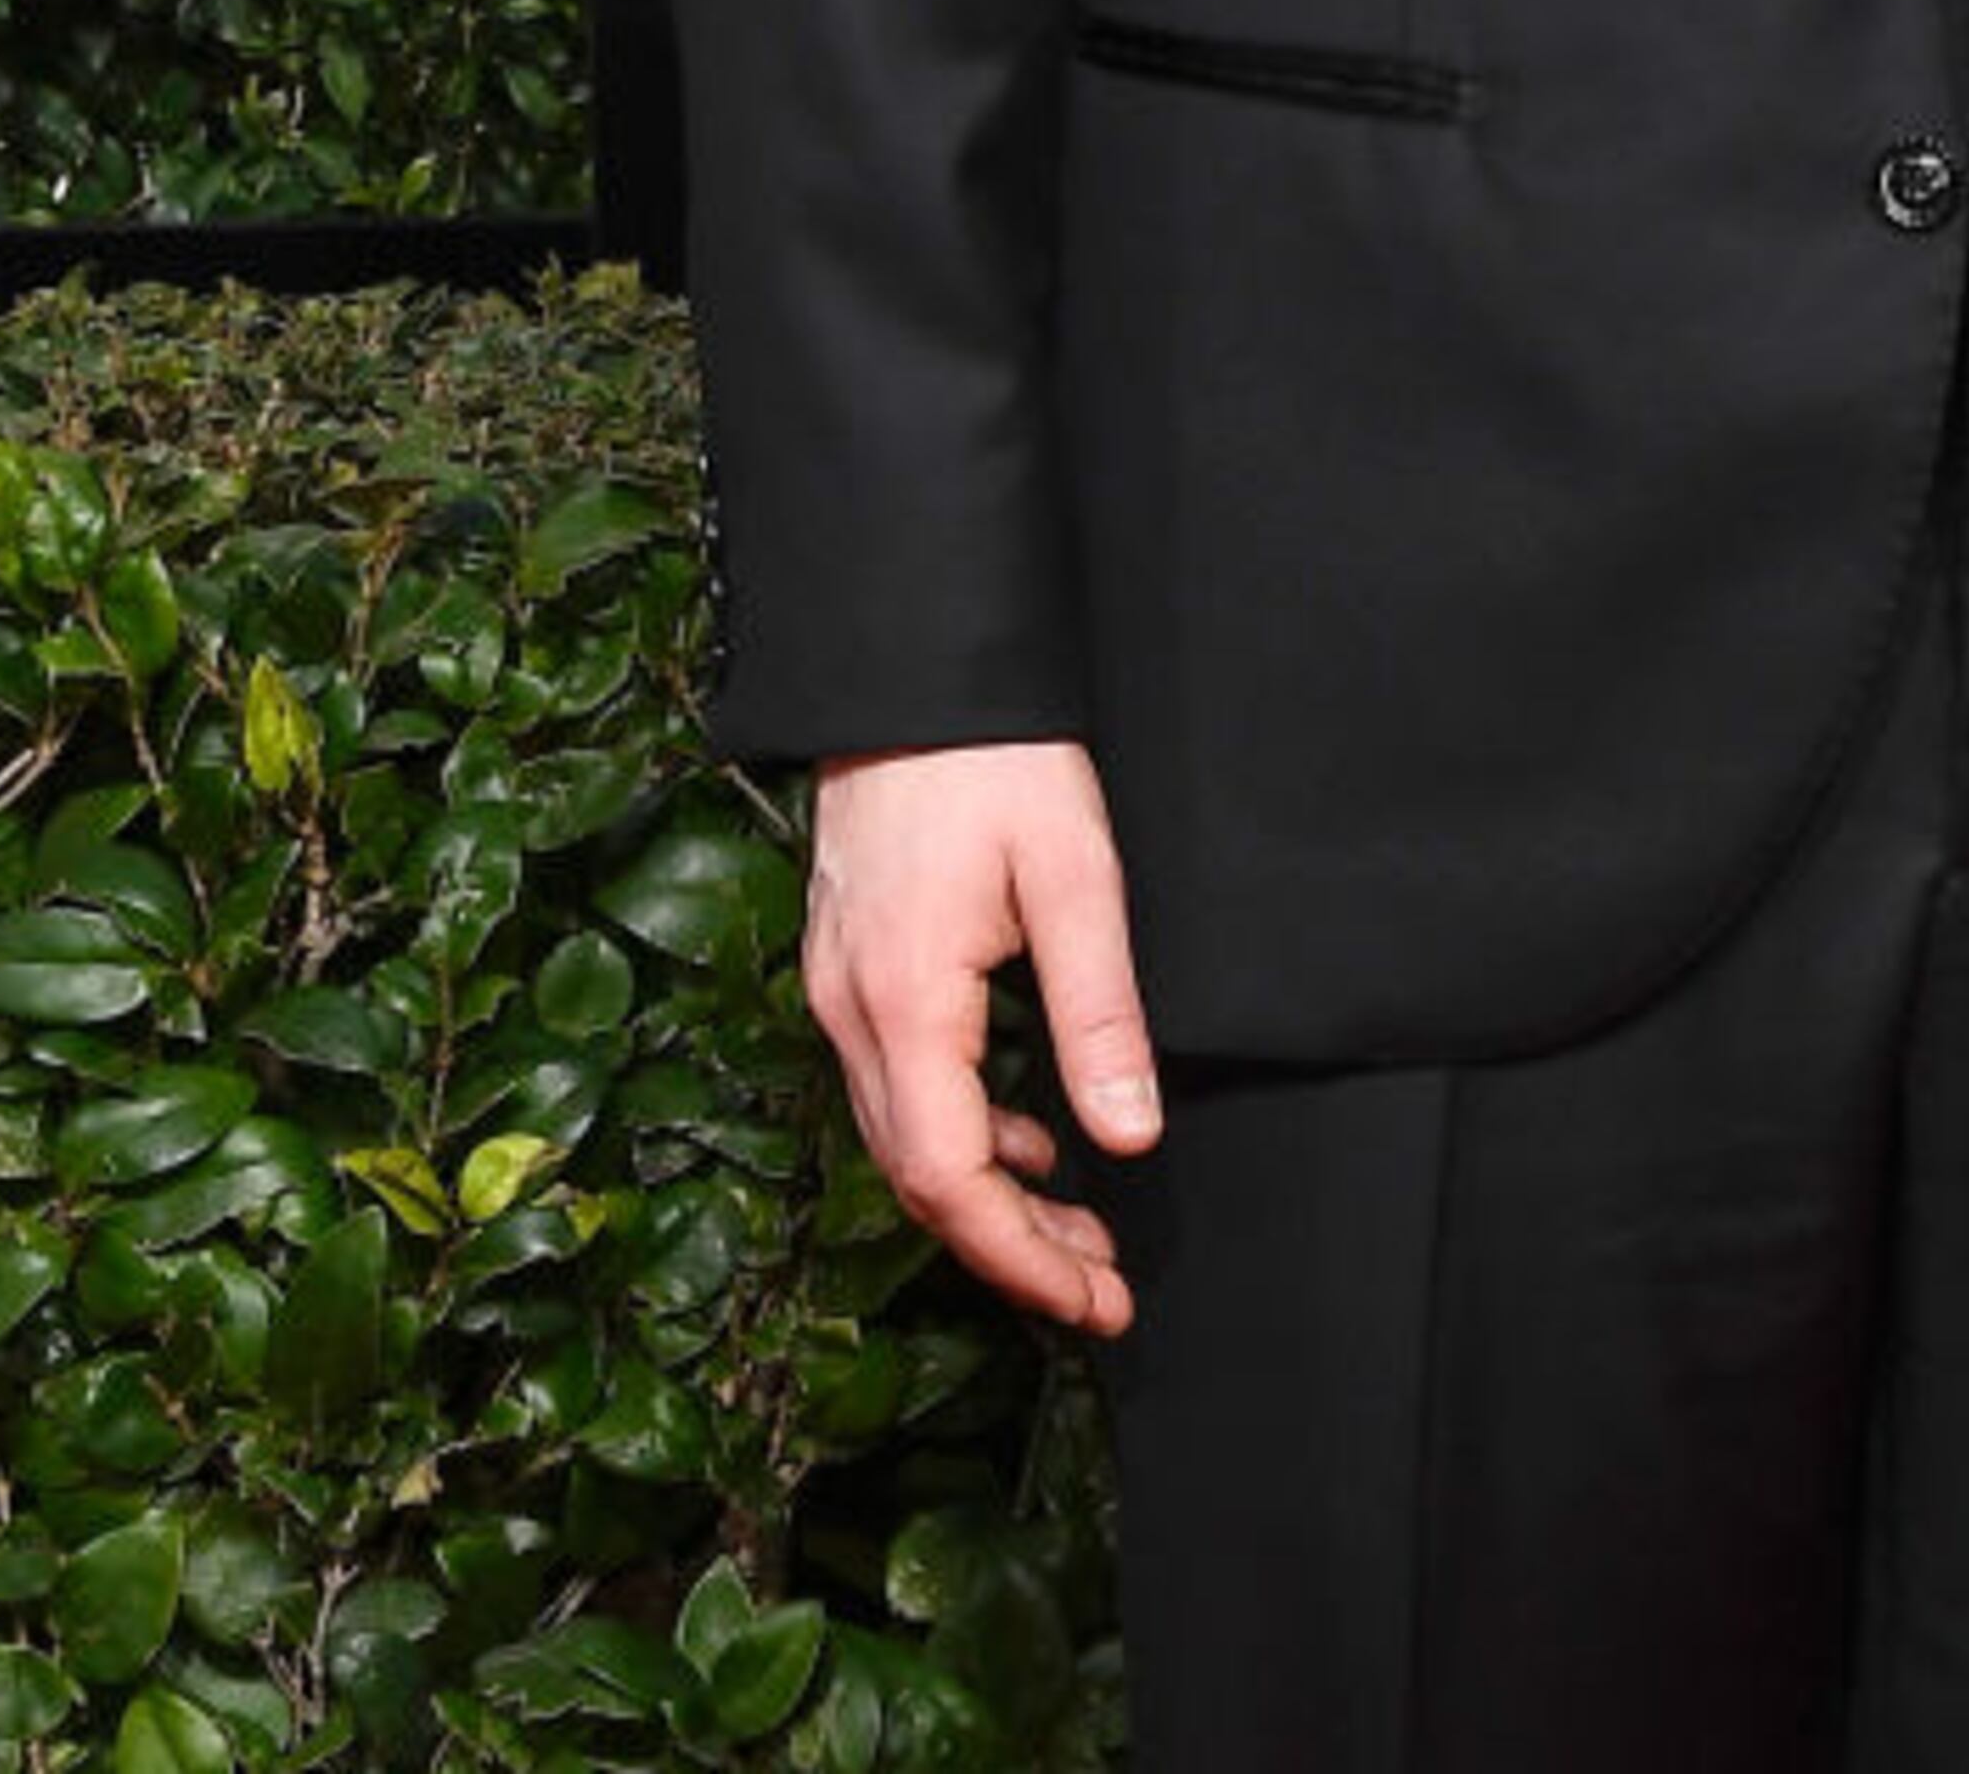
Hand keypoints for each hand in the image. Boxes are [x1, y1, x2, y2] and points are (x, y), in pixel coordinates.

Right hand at [803, 734, 1162, 1329]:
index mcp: (904, 1002)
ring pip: (903, 1138)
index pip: (951, 1179)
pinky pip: (897, 1086)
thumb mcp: (1074, 873)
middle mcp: (852, 1011)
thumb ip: (1099, 1010)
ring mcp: (840, 989)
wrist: (911, 668)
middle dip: (1013, 1249)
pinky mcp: (849, 965)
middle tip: (1101, 1288)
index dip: (1022, 1259)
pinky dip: (963, 1132)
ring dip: (990, 1197)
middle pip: (919, 1178)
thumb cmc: (993, 756)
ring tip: (1082, 1229)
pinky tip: (1029, 1133)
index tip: (1094, 1301)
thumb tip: (1129, 1135)